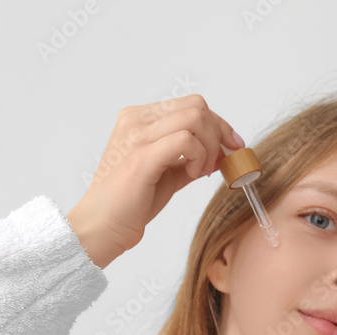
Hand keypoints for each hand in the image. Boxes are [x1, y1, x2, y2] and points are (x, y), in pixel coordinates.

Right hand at [67, 94, 243, 266]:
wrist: (103, 227)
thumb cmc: (130, 204)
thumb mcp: (167, 173)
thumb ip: (189, 158)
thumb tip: (219, 152)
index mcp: (138, 119)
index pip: (190, 105)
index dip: (218, 124)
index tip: (233, 146)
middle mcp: (135, 120)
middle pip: (196, 106)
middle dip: (218, 134)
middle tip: (218, 163)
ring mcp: (137, 136)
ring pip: (195, 118)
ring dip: (209, 147)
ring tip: (201, 172)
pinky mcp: (142, 156)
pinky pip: (186, 141)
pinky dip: (199, 157)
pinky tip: (193, 175)